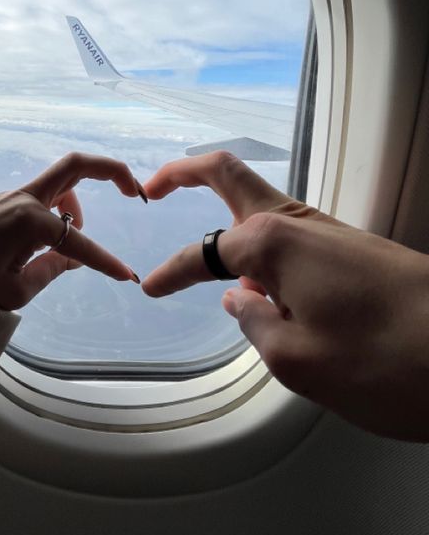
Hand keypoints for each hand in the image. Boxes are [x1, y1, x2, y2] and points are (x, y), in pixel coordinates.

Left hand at [0, 152, 142, 310]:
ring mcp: (11, 196)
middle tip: (134, 191)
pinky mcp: (4, 203)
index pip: (78, 241)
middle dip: (111, 171)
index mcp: (28, 220)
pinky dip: (59, 208)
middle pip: (76, 165)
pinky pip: (44, 195)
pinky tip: (51, 239)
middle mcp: (21, 199)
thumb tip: (75, 257)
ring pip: (61, 181)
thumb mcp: (17, 290)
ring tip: (69, 242)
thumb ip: (53, 269)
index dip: (105, 261)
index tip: (126, 276)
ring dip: (77, 204)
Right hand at [141, 152, 428, 440]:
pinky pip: (294, 233)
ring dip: (228, 212)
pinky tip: (266, 286)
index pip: (202, 254)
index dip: (170, 273)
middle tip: (153, 187)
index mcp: (273, 244)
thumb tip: (237, 300)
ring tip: (210, 259)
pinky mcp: (356, 248)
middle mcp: (300, 223)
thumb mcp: (297, 361)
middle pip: (229, 175)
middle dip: (185, 172)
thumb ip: (254, 324)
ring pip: (264, 203)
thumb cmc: (385, 362)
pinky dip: (263, 243)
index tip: (149, 289)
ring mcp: (332, 231)